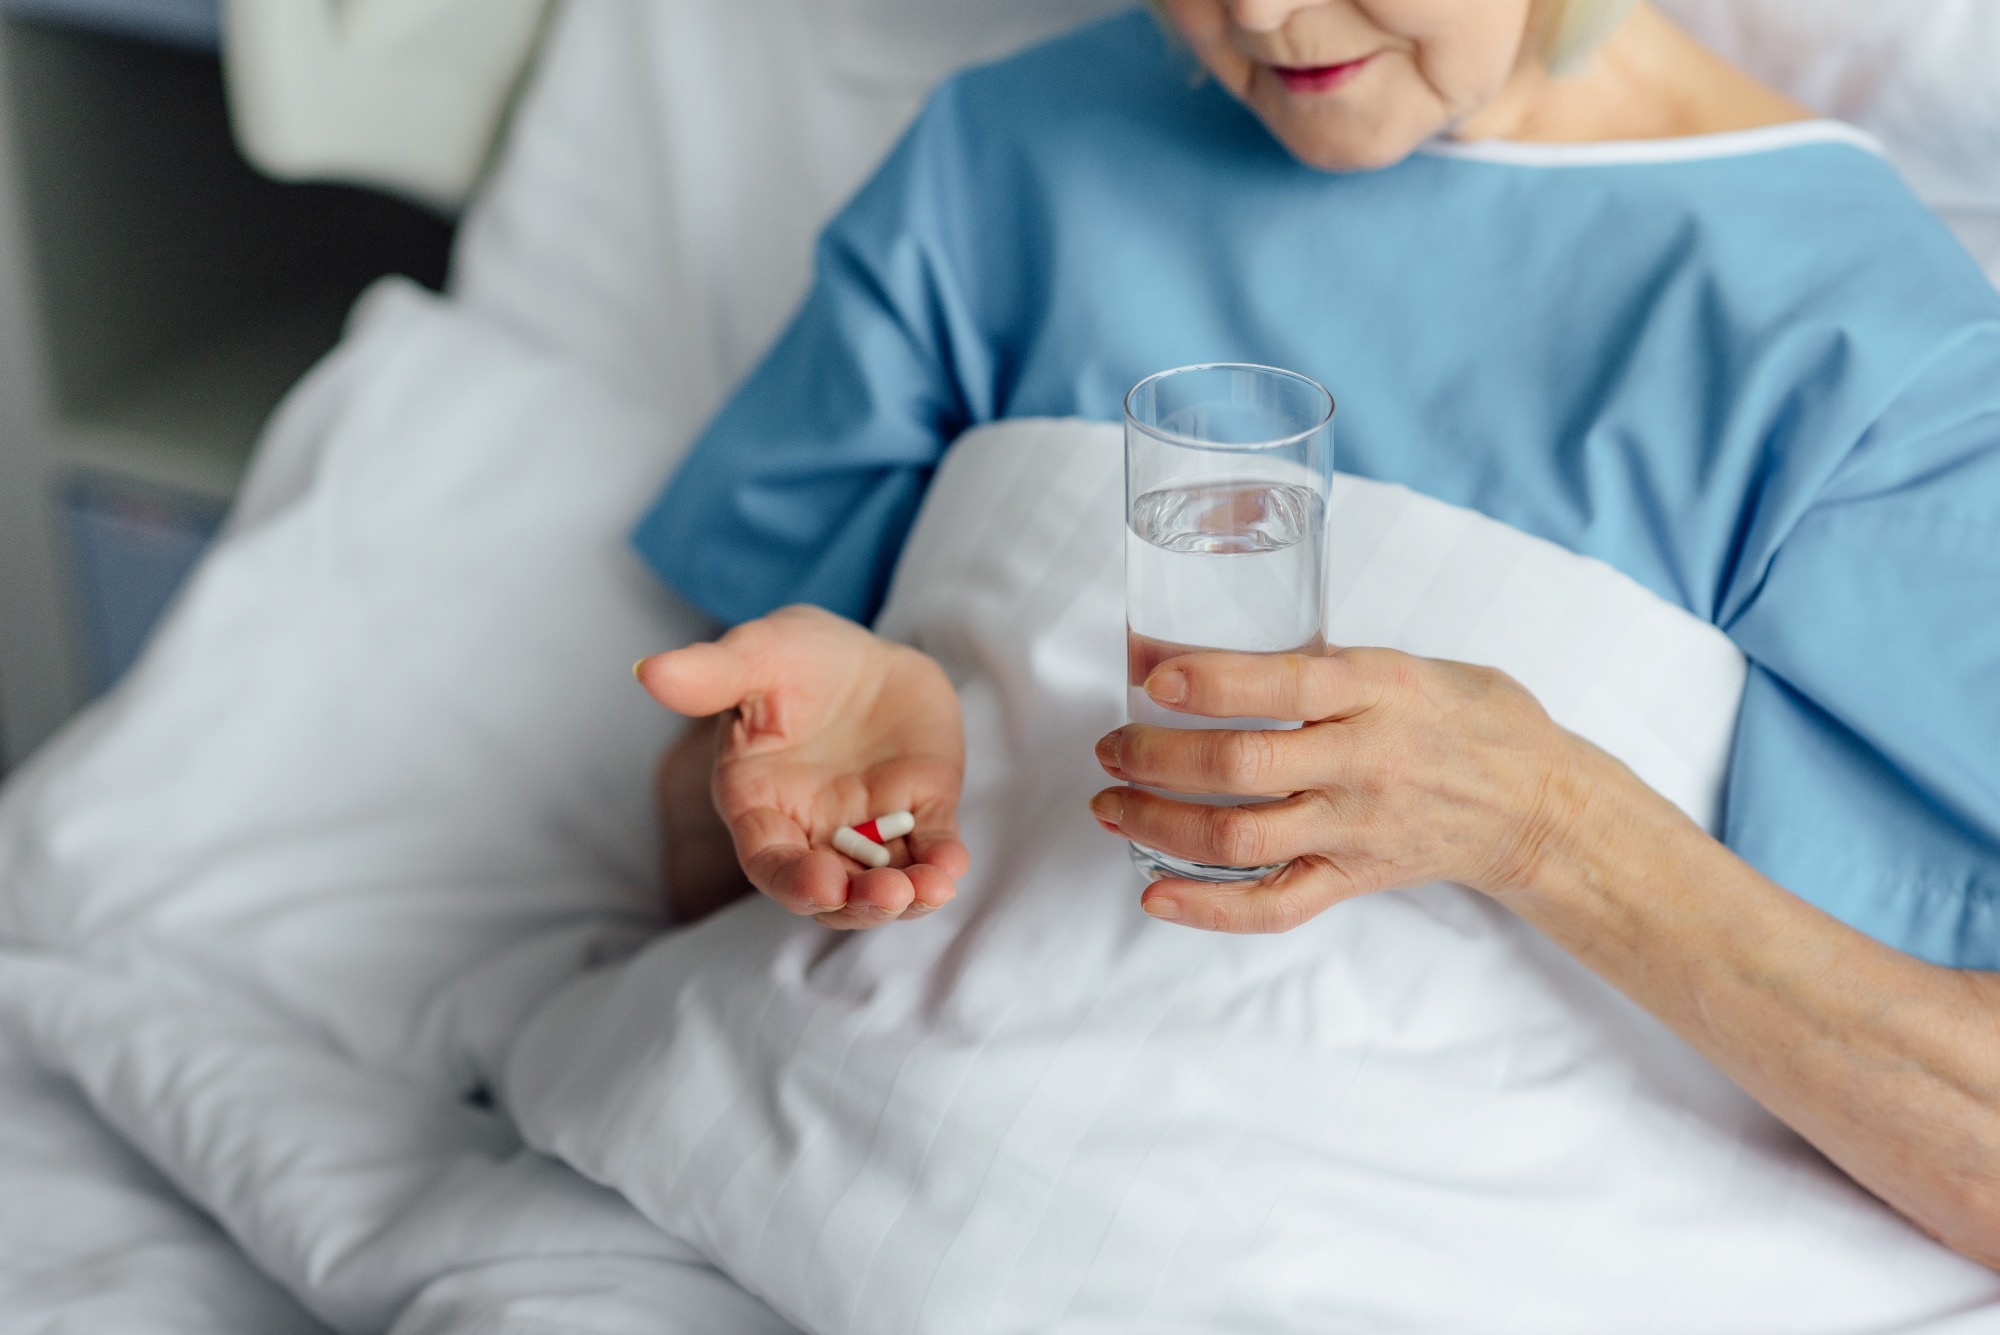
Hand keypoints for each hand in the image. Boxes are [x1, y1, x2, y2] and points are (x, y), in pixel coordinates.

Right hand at [636, 605, 968, 929]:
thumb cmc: (794, 658)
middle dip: (857, 902)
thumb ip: (710, 674)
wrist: (861, 653)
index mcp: (761, 804)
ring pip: (885, 882)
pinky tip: (952, 866)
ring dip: (907, 896)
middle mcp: (813, 830)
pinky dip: (942, 863)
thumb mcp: (756, 655)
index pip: (770, 861)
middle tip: (888, 896)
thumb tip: (649, 670)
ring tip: (929, 890)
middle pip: (830, 890)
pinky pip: (930, 848)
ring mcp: (870, 828)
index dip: (793, 881)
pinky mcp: (920, 813)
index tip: (820, 887)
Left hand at [1090, 648, 1580, 933]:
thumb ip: (1324, 664)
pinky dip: (1205, 909)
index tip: (1151, 678)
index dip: (1210, 681)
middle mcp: (1364, 761)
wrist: (1537, 803)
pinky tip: (1152, 894)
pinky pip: (1272, 907)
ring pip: (1239, 836)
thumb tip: (1211, 656)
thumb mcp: (1404, 663)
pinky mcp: (1353, 879)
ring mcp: (1356, 828)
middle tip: (1110, 747)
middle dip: (1155, 758)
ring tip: (1111, 804)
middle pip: (1241, 767)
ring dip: (1157, 823)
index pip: (1284, 682)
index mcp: (1378, 690)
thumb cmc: (1466, 716)